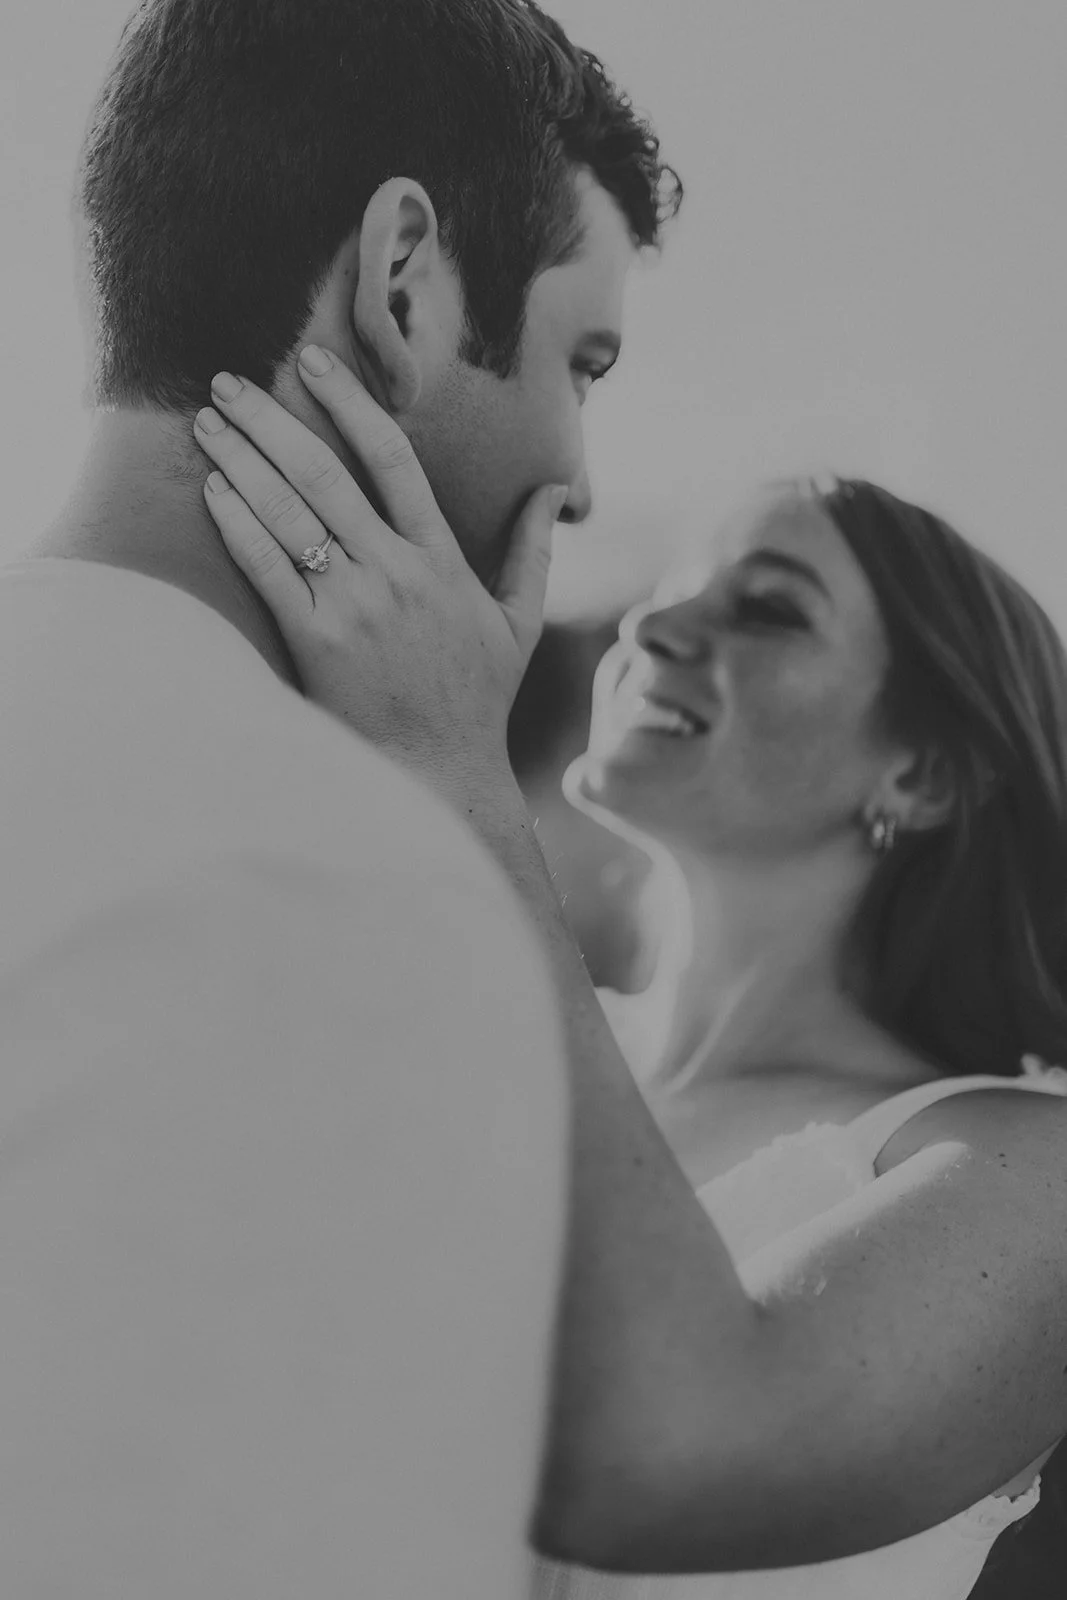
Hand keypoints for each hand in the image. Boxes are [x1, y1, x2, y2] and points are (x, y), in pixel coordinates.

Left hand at [194, 348, 567, 788]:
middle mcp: (397, 572)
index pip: (393, 459)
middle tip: (228, 382)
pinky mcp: (316, 641)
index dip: (351, 404)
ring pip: (291, 513)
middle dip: (272, 420)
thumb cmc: (477, 700)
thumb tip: (555, 492)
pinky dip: (239, 526)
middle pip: (326, 473)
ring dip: (243, 460)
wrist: (439, 772)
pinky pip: (269, 570)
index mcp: (442, 559)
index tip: (315, 363)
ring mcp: (354, 605)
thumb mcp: (519, 622)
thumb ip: (533, 551)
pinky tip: (213, 492)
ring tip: (207, 423)